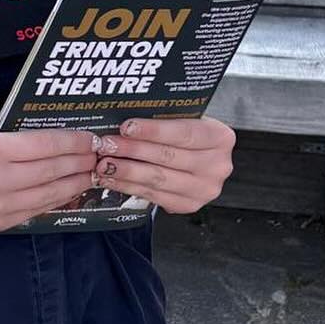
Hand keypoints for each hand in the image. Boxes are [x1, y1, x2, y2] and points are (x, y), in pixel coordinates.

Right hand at [0, 114, 99, 234]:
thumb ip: (6, 127)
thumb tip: (41, 133)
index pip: (45, 145)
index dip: (73, 141)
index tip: (91, 137)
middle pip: (53, 171)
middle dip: (80, 162)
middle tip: (99, 155)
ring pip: (49, 196)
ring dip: (74, 184)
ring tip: (90, 174)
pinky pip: (33, 212)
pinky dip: (54, 201)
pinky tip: (65, 191)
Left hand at [92, 116, 235, 214]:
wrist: (200, 157)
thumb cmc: (188, 134)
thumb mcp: (186, 120)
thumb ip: (164, 119)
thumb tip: (124, 119)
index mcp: (220, 138)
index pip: (183, 133)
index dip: (152, 131)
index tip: (126, 127)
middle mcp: (217, 166)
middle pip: (168, 157)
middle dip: (132, 151)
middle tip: (107, 145)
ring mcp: (204, 189)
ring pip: (158, 179)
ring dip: (126, 171)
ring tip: (103, 164)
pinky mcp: (189, 205)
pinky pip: (153, 195)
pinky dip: (129, 186)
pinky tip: (112, 179)